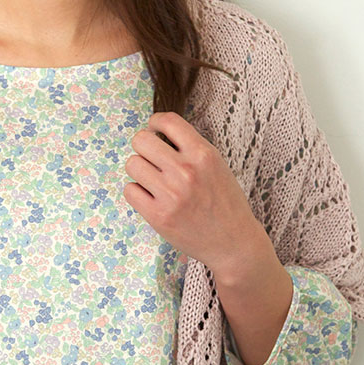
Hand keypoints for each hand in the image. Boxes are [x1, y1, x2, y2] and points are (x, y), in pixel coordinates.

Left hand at [123, 111, 270, 280]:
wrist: (233, 242)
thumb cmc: (225, 204)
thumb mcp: (216, 166)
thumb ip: (190, 149)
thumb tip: (158, 135)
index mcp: (203, 154)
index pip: (168, 121)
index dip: (154, 123)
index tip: (153, 130)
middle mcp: (185, 171)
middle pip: (141, 140)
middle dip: (143, 147)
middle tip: (150, 159)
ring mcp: (170, 194)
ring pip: (132, 164)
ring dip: (138, 170)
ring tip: (151, 180)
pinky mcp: (158, 216)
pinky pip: (130, 190)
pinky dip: (136, 192)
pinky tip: (150, 197)